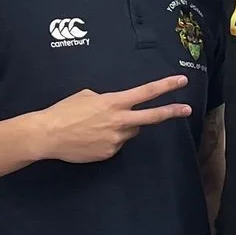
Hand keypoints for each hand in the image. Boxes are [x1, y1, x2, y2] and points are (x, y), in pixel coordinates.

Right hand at [37, 76, 191, 162]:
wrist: (49, 134)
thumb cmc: (65, 111)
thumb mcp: (87, 96)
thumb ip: (108, 100)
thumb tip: (117, 108)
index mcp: (114, 102)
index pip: (146, 92)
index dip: (165, 86)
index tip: (180, 81)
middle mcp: (119, 121)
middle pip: (152, 117)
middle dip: (171, 111)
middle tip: (186, 110)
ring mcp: (116, 139)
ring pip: (130, 132)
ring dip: (122, 128)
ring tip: (98, 126)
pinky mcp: (109, 153)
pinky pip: (116, 144)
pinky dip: (109, 140)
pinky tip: (92, 138)